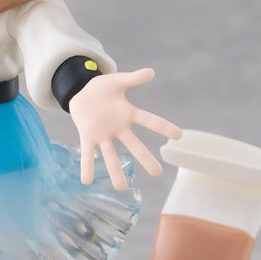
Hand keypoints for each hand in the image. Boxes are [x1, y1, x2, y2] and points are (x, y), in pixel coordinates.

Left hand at [68, 68, 181, 190]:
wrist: (81, 92)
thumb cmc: (102, 88)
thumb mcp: (117, 81)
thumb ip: (133, 78)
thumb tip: (151, 72)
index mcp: (128, 114)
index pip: (149, 121)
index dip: (164, 127)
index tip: (179, 136)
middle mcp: (118, 128)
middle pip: (134, 145)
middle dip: (145, 159)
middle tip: (158, 174)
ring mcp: (103, 134)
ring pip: (111, 155)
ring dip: (115, 171)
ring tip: (121, 188)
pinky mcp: (87, 136)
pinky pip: (88, 153)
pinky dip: (87, 166)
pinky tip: (86, 181)